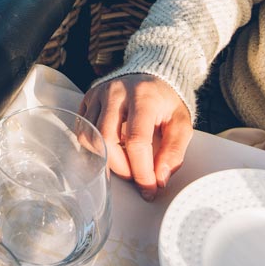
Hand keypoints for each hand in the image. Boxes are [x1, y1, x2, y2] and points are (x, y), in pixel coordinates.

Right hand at [79, 74, 191, 201]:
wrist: (152, 76)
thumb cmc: (166, 103)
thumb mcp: (181, 124)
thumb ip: (174, 151)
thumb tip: (159, 179)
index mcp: (144, 97)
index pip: (137, 141)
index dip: (142, 171)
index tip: (149, 190)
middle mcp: (117, 92)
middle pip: (108, 140)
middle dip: (122, 168)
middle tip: (136, 177)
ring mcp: (99, 94)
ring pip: (91, 137)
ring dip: (107, 159)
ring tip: (125, 160)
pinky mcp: (88, 98)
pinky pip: (83, 130)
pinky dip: (96, 147)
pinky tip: (112, 146)